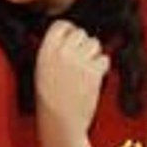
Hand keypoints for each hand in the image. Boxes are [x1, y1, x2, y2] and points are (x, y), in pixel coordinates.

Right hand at [33, 20, 109, 137]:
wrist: (60, 121)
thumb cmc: (49, 98)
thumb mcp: (42, 68)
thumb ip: (54, 50)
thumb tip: (70, 34)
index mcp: (45, 51)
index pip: (61, 24)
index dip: (69, 31)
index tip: (71, 41)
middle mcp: (62, 53)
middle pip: (80, 32)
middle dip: (83, 44)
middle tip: (79, 60)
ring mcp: (79, 62)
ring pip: (95, 44)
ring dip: (93, 54)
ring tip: (85, 70)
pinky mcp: (94, 72)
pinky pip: (105, 59)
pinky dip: (102, 67)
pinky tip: (93, 78)